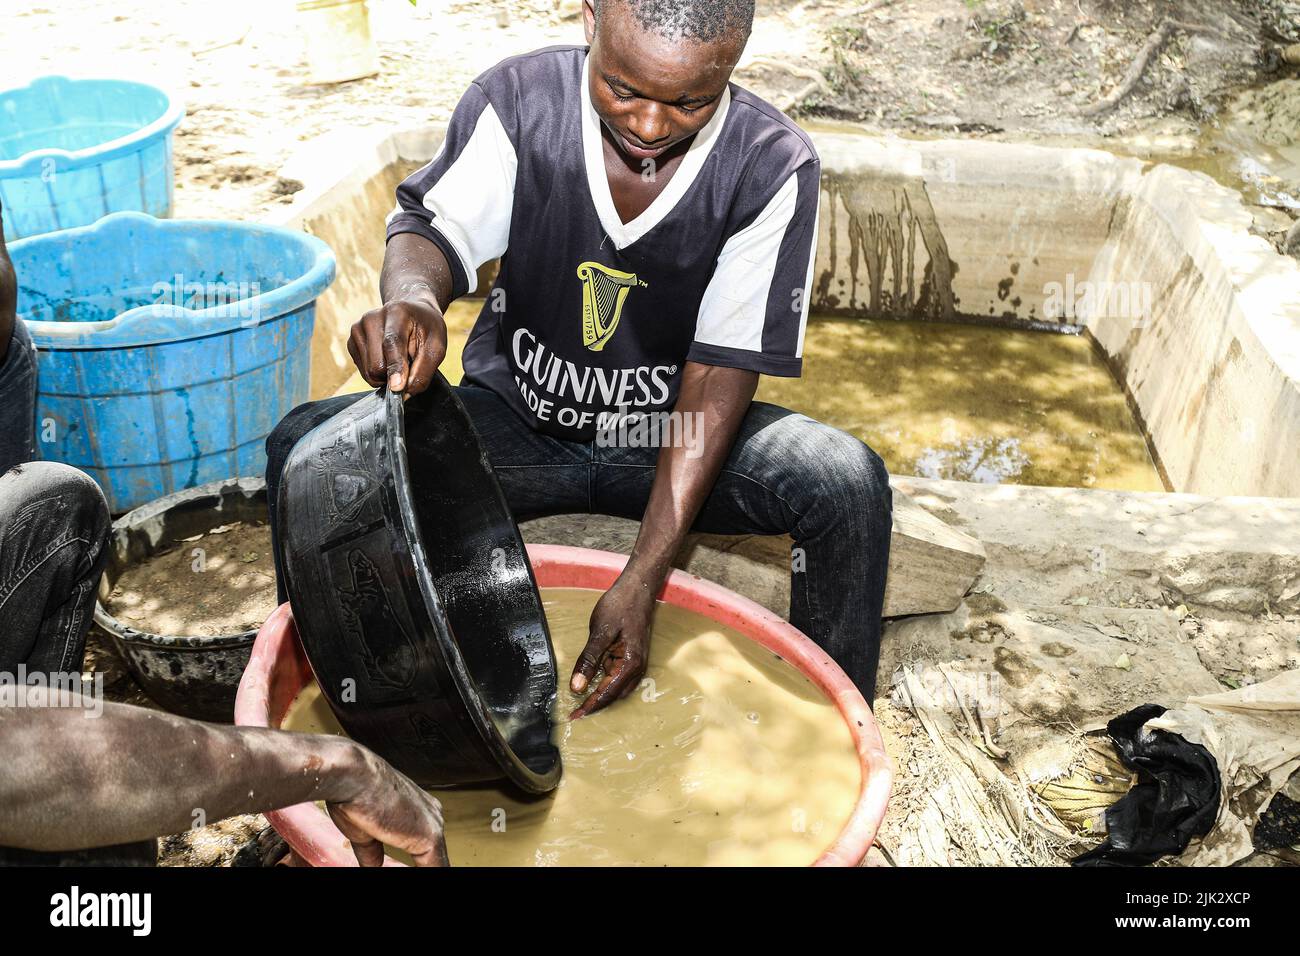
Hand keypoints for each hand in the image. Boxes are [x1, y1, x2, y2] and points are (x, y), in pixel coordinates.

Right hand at [326, 747, 448, 866]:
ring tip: (402, 870)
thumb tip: (373, 865)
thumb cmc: (353, 793)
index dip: (416, 863)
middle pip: (433, 855)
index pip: (424, 847)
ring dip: (425, 869)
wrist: (353, 776)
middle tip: (401, 869)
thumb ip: (373, 852)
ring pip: (436, 862)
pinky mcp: (430, 837)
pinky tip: (418, 878)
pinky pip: (437, 868)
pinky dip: (427, 875)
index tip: (402, 866)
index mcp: (417, 810)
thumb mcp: (363, 831)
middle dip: (424, 865)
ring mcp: (433, 825)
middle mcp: (431, 814)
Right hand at [347, 293, 446, 395]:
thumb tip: (404, 392)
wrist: (411, 313)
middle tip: (408, 363)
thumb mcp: (437, 347)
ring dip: (387, 374)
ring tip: (398, 358)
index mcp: (396, 312)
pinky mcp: (351, 342)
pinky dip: (378, 372)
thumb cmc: (426, 329)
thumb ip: (423, 370)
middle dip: (395, 374)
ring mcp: (357, 330)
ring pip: (369, 372)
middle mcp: (371, 318)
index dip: (395, 367)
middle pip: (377, 365)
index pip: (392, 344)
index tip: (396, 387)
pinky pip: (364, 372)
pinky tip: (387, 358)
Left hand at [568, 576, 655, 718]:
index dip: (589, 707)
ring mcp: (636, 663)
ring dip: (601, 696)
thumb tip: (577, 687)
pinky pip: (617, 677)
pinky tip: (592, 681)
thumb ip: (588, 661)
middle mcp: (636, 668)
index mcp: (629, 664)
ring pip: (617, 688)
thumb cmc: (620, 606)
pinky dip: (605, 684)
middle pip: (614, 696)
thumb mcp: (600, 633)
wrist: (638, 588)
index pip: (607, 694)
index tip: (574, 717)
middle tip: (574, 713)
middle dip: (595, 705)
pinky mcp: (632, 656)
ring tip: (581, 702)